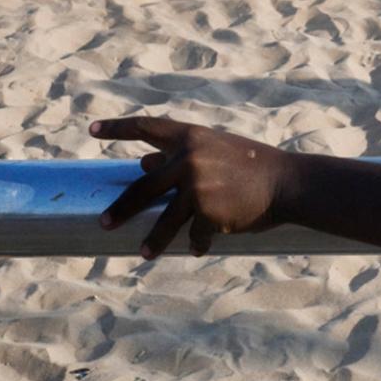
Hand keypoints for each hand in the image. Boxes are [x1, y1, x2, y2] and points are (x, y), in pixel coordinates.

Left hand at [92, 116, 294, 257]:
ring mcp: (197, 185)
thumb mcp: (218, 151)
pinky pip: (195, 233)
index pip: (147, 127)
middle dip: (122, 207)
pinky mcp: (207, 211)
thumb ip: (183, 156)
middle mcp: (189, 158)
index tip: (92, 130)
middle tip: (104, 222)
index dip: (118, 128)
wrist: (289, 184)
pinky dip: (198, 242)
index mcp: (191, 136)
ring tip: (143, 253)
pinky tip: (200, 248)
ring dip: (153, 240)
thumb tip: (144, 164)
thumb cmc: (255, 166)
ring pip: (164, 219)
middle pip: (143, 187)